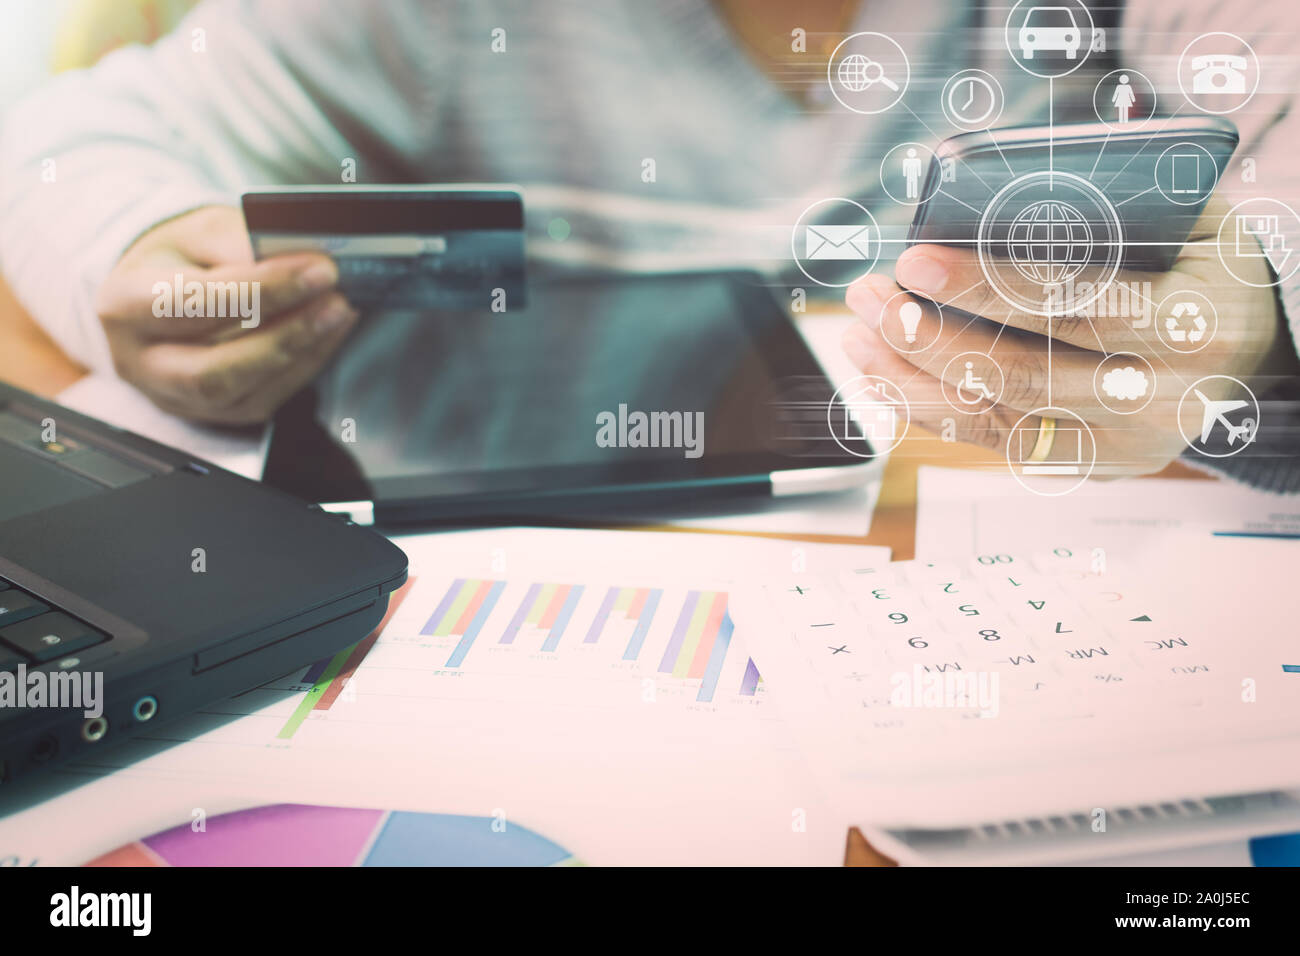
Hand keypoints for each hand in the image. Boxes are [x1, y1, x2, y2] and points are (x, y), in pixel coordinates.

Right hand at [95, 206, 356, 424]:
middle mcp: (142, 362)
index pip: (193, 304)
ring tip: (340, 313)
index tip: (317, 270)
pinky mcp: (213, 412)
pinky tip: (329, 334)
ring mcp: (176, 396)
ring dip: (302, 353)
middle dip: (285, 335)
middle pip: (212, 369)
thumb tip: (299, 262)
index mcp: (124, 305)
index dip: (262, 290)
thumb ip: (241, 244)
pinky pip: (265, 399)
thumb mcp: (200, 231)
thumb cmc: (180, 257)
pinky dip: (305, 366)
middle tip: (336, 300)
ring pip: (243, 391)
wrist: (159, 290)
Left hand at [841, 196, 1287, 475]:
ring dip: (912, 376)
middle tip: (867, 293)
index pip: (1074, 306)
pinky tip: (883, 376)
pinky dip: (930, 410)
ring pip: (997, 417)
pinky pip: (994, 442)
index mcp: (1191, 321)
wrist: (1247, 349)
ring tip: (857, 332)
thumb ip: (1109, 207)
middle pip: (1021, 372)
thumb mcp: (1186, 219)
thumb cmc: (1200, 266)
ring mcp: (1125, 442)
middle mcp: (1160, 395)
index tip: (913, 260)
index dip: (988, 286)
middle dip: (927, 334)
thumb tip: (994, 190)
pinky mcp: (1091, 466)